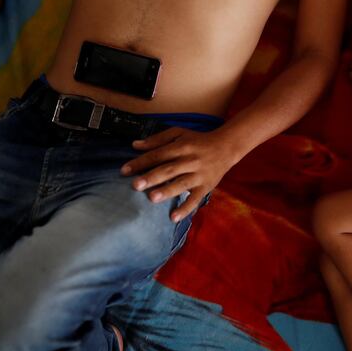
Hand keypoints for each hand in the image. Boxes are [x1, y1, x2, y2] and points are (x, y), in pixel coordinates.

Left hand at [120, 127, 237, 221]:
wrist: (226, 147)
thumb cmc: (198, 140)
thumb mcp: (179, 133)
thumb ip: (157, 139)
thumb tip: (135, 145)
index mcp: (181, 146)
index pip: (159, 154)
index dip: (142, 162)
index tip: (124, 170)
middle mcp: (190, 160)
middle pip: (169, 169)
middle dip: (152, 177)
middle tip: (135, 185)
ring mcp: (199, 175)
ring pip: (182, 184)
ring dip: (167, 191)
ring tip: (152, 198)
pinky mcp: (206, 187)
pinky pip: (195, 199)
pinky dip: (185, 209)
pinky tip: (173, 217)